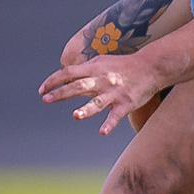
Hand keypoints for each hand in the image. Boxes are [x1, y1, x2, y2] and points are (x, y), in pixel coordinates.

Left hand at [39, 50, 164, 135]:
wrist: (151, 67)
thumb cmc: (124, 65)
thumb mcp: (103, 61)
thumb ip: (86, 68)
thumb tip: (67, 74)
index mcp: (95, 69)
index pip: (70, 73)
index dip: (54, 80)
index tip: (42, 90)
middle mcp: (103, 80)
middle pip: (79, 86)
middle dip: (61, 93)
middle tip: (46, 100)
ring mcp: (114, 93)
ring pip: (98, 102)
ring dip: (86, 109)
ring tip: (75, 116)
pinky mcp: (126, 103)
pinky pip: (116, 115)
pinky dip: (110, 124)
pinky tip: (102, 132)